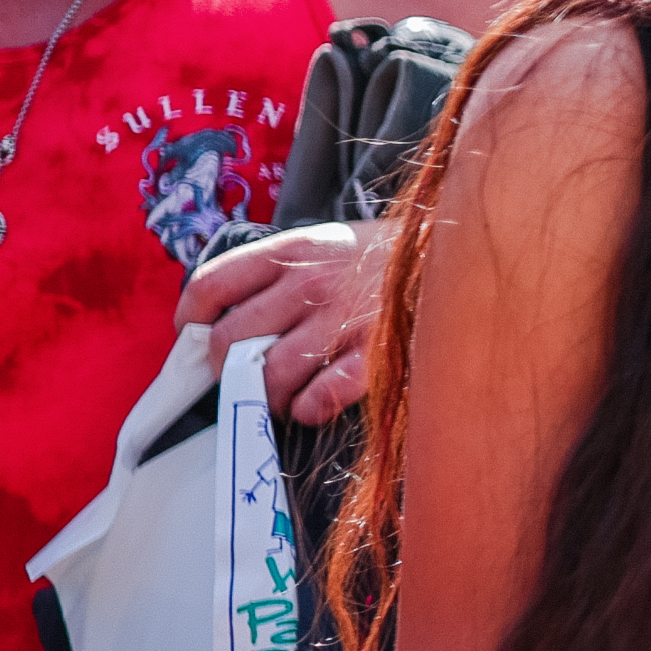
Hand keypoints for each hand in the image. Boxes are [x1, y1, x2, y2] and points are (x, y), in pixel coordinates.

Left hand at [179, 223, 385, 423]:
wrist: (459, 254)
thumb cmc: (386, 258)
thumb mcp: (329, 242)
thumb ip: (282, 271)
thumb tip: (229, 314)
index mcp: (293, 252)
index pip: (213, 285)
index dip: (192, 319)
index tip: (193, 337)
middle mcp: (310, 284)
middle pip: (234, 338)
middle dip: (225, 369)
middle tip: (236, 378)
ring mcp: (343, 321)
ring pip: (273, 372)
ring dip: (264, 396)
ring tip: (275, 400)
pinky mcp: (375, 354)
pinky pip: (323, 394)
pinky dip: (308, 408)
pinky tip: (310, 407)